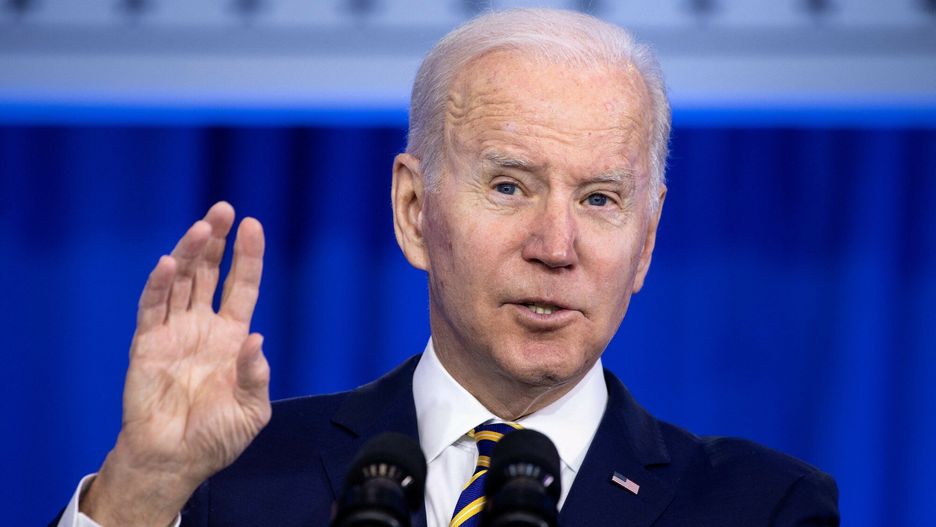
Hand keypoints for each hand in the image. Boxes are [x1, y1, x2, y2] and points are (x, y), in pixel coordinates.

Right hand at [81, 202, 270, 525]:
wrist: (175, 461)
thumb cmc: (217, 437)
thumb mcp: (251, 411)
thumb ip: (255, 376)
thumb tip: (255, 341)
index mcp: (232, 337)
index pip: (242, 286)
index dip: (248, 257)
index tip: (253, 225)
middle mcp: (203, 327)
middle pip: (210, 273)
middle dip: (217, 241)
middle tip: (223, 210)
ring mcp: (174, 332)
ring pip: (182, 281)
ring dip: (190, 253)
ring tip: (202, 228)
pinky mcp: (147, 344)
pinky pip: (152, 308)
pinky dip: (160, 285)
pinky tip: (169, 263)